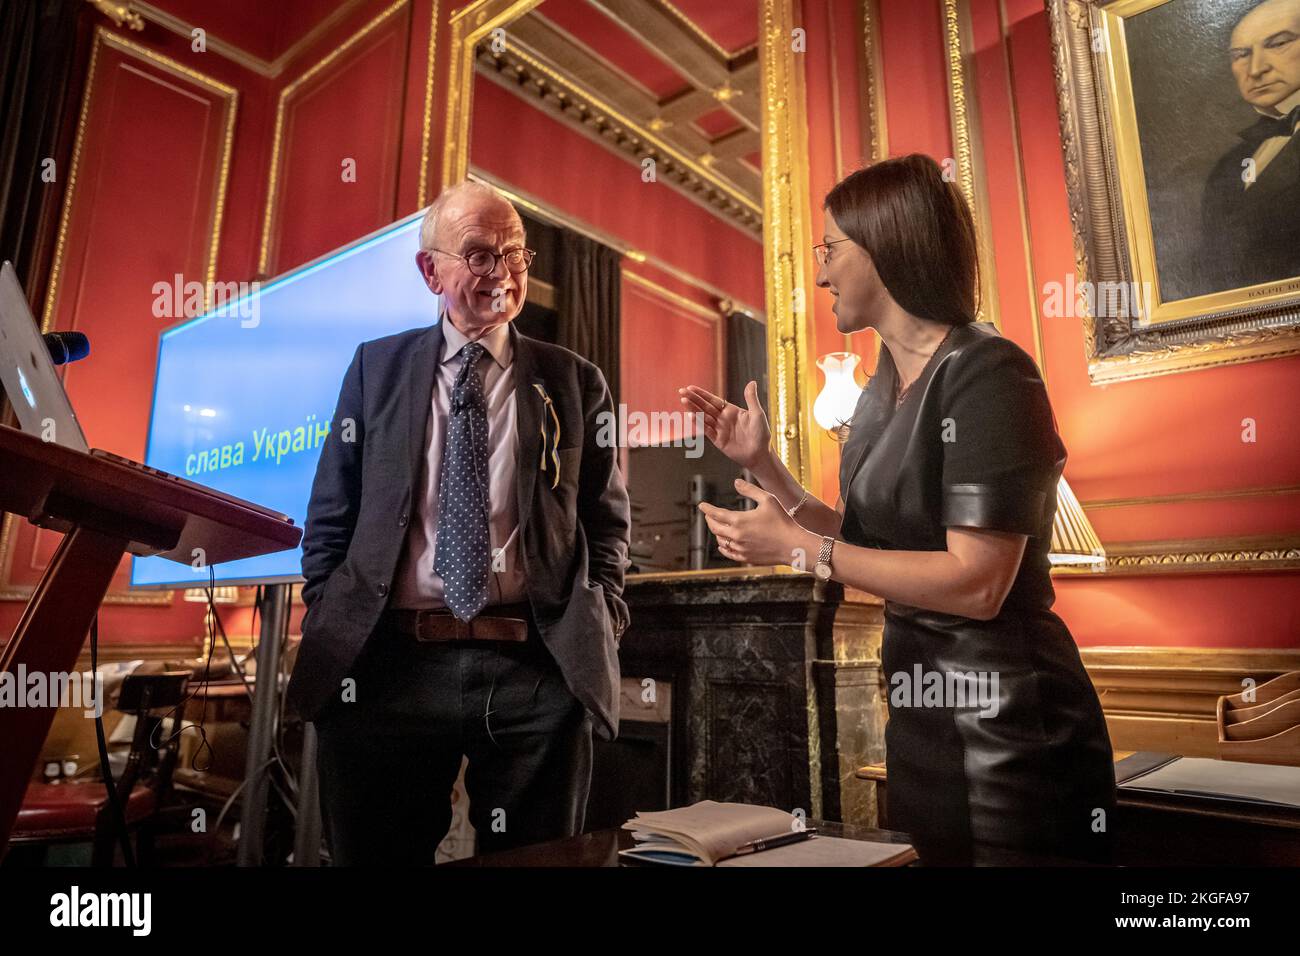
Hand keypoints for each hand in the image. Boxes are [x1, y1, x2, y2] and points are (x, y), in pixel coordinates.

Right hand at [678, 381, 770, 471]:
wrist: (761, 454)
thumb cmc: (762, 434)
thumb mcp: (757, 414)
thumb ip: (751, 398)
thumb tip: (752, 382)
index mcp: (731, 411)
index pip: (713, 400)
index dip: (701, 394)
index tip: (690, 388)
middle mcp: (723, 419)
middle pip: (705, 407)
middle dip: (693, 399)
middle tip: (681, 391)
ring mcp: (720, 430)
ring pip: (704, 417)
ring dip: (693, 409)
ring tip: (684, 401)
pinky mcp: (718, 441)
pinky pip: (707, 431)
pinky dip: (699, 423)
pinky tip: (691, 416)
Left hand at [698, 478, 815, 566]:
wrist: (793, 545)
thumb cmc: (782, 521)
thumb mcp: (768, 500)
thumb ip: (750, 490)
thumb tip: (736, 482)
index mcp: (739, 520)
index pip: (715, 514)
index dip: (707, 509)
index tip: (701, 505)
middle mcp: (736, 536)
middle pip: (715, 528)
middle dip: (710, 520)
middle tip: (708, 515)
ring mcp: (740, 549)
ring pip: (720, 541)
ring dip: (717, 533)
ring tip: (717, 527)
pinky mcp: (746, 558)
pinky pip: (728, 553)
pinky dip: (723, 547)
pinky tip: (722, 544)